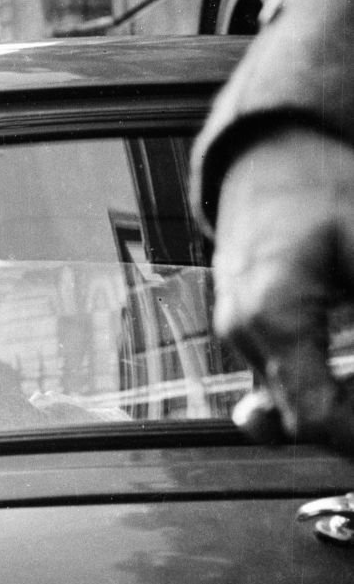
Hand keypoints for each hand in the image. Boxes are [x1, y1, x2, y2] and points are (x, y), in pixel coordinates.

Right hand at [214, 127, 353, 452]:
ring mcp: (241, 340)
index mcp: (270, 317)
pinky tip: (349, 378)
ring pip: (291, 410)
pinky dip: (326, 392)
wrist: (268, 162)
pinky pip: (284, 388)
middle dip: (349, 421)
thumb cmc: (319, 189)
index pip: (313, 415)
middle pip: (301, 420)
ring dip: (339, 407)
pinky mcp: (251, 337)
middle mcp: (245, 337)